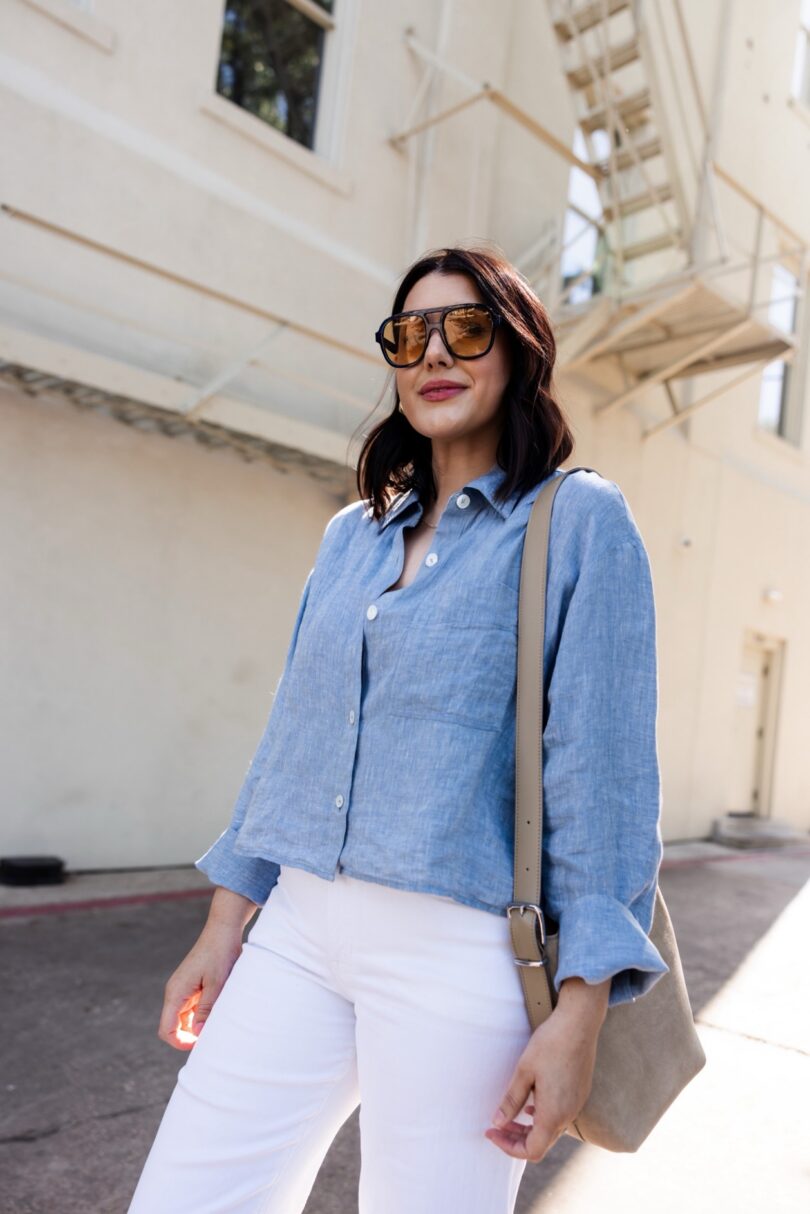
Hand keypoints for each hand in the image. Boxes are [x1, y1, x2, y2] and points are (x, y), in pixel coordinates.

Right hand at [158, 921, 244, 1049]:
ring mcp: (183, 989)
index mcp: (176, 993)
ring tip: (218, 1023)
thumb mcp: (217, 984)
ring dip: (198, 1025)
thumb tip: (197, 1035)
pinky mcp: (192, 986)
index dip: (180, 1043)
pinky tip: (218, 1012)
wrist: (223, 930)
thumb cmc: (220, 954)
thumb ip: (206, 1009)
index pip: (166, 1029)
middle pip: (174, 1026)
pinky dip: (202, 1014)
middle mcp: (175, 992)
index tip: (200, 1045)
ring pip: (184, 1019)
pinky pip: (192, 1008)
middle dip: (190, 1036)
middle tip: (213, 1037)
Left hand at [484, 978, 608, 1161]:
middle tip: (496, 1126)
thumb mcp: (524, 1071)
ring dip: (530, 1129)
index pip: (531, 1150)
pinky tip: (532, 1104)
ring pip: (551, 1130)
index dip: (508, 1147)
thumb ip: (511, 1101)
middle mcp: (568, 1115)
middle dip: (516, 1139)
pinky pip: (560, 1116)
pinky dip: (543, 1117)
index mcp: (553, 1114)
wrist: (579, 1023)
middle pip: (541, 1143)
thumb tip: (498, 1123)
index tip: (491, 1132)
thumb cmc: (550, 1044)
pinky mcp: (580, 1094)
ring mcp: (577, 1105)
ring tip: (510, 1116)